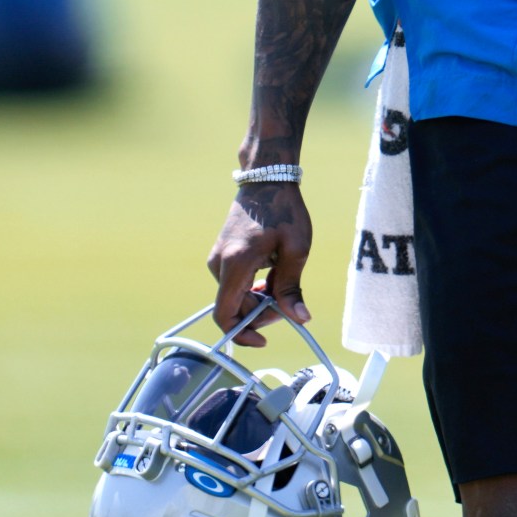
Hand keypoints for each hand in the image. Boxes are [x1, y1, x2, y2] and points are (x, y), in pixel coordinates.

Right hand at [207, 182, 313, 346]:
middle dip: (258, 313)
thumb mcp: (296, 249)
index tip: (264, 338)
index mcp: (234, 264)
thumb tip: (300, 318)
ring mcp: (217, 258)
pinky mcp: (221, 254)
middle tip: (286, 303)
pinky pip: (233, 282)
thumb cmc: (283, 210)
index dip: (242, 333)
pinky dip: (251, 286)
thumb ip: (292, 287)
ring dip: (257, 299)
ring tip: (282, 281)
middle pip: (232, 307)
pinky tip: (271, 273)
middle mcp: (218, 264)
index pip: (225, 315)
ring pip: (233, 295)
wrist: (267, 178)